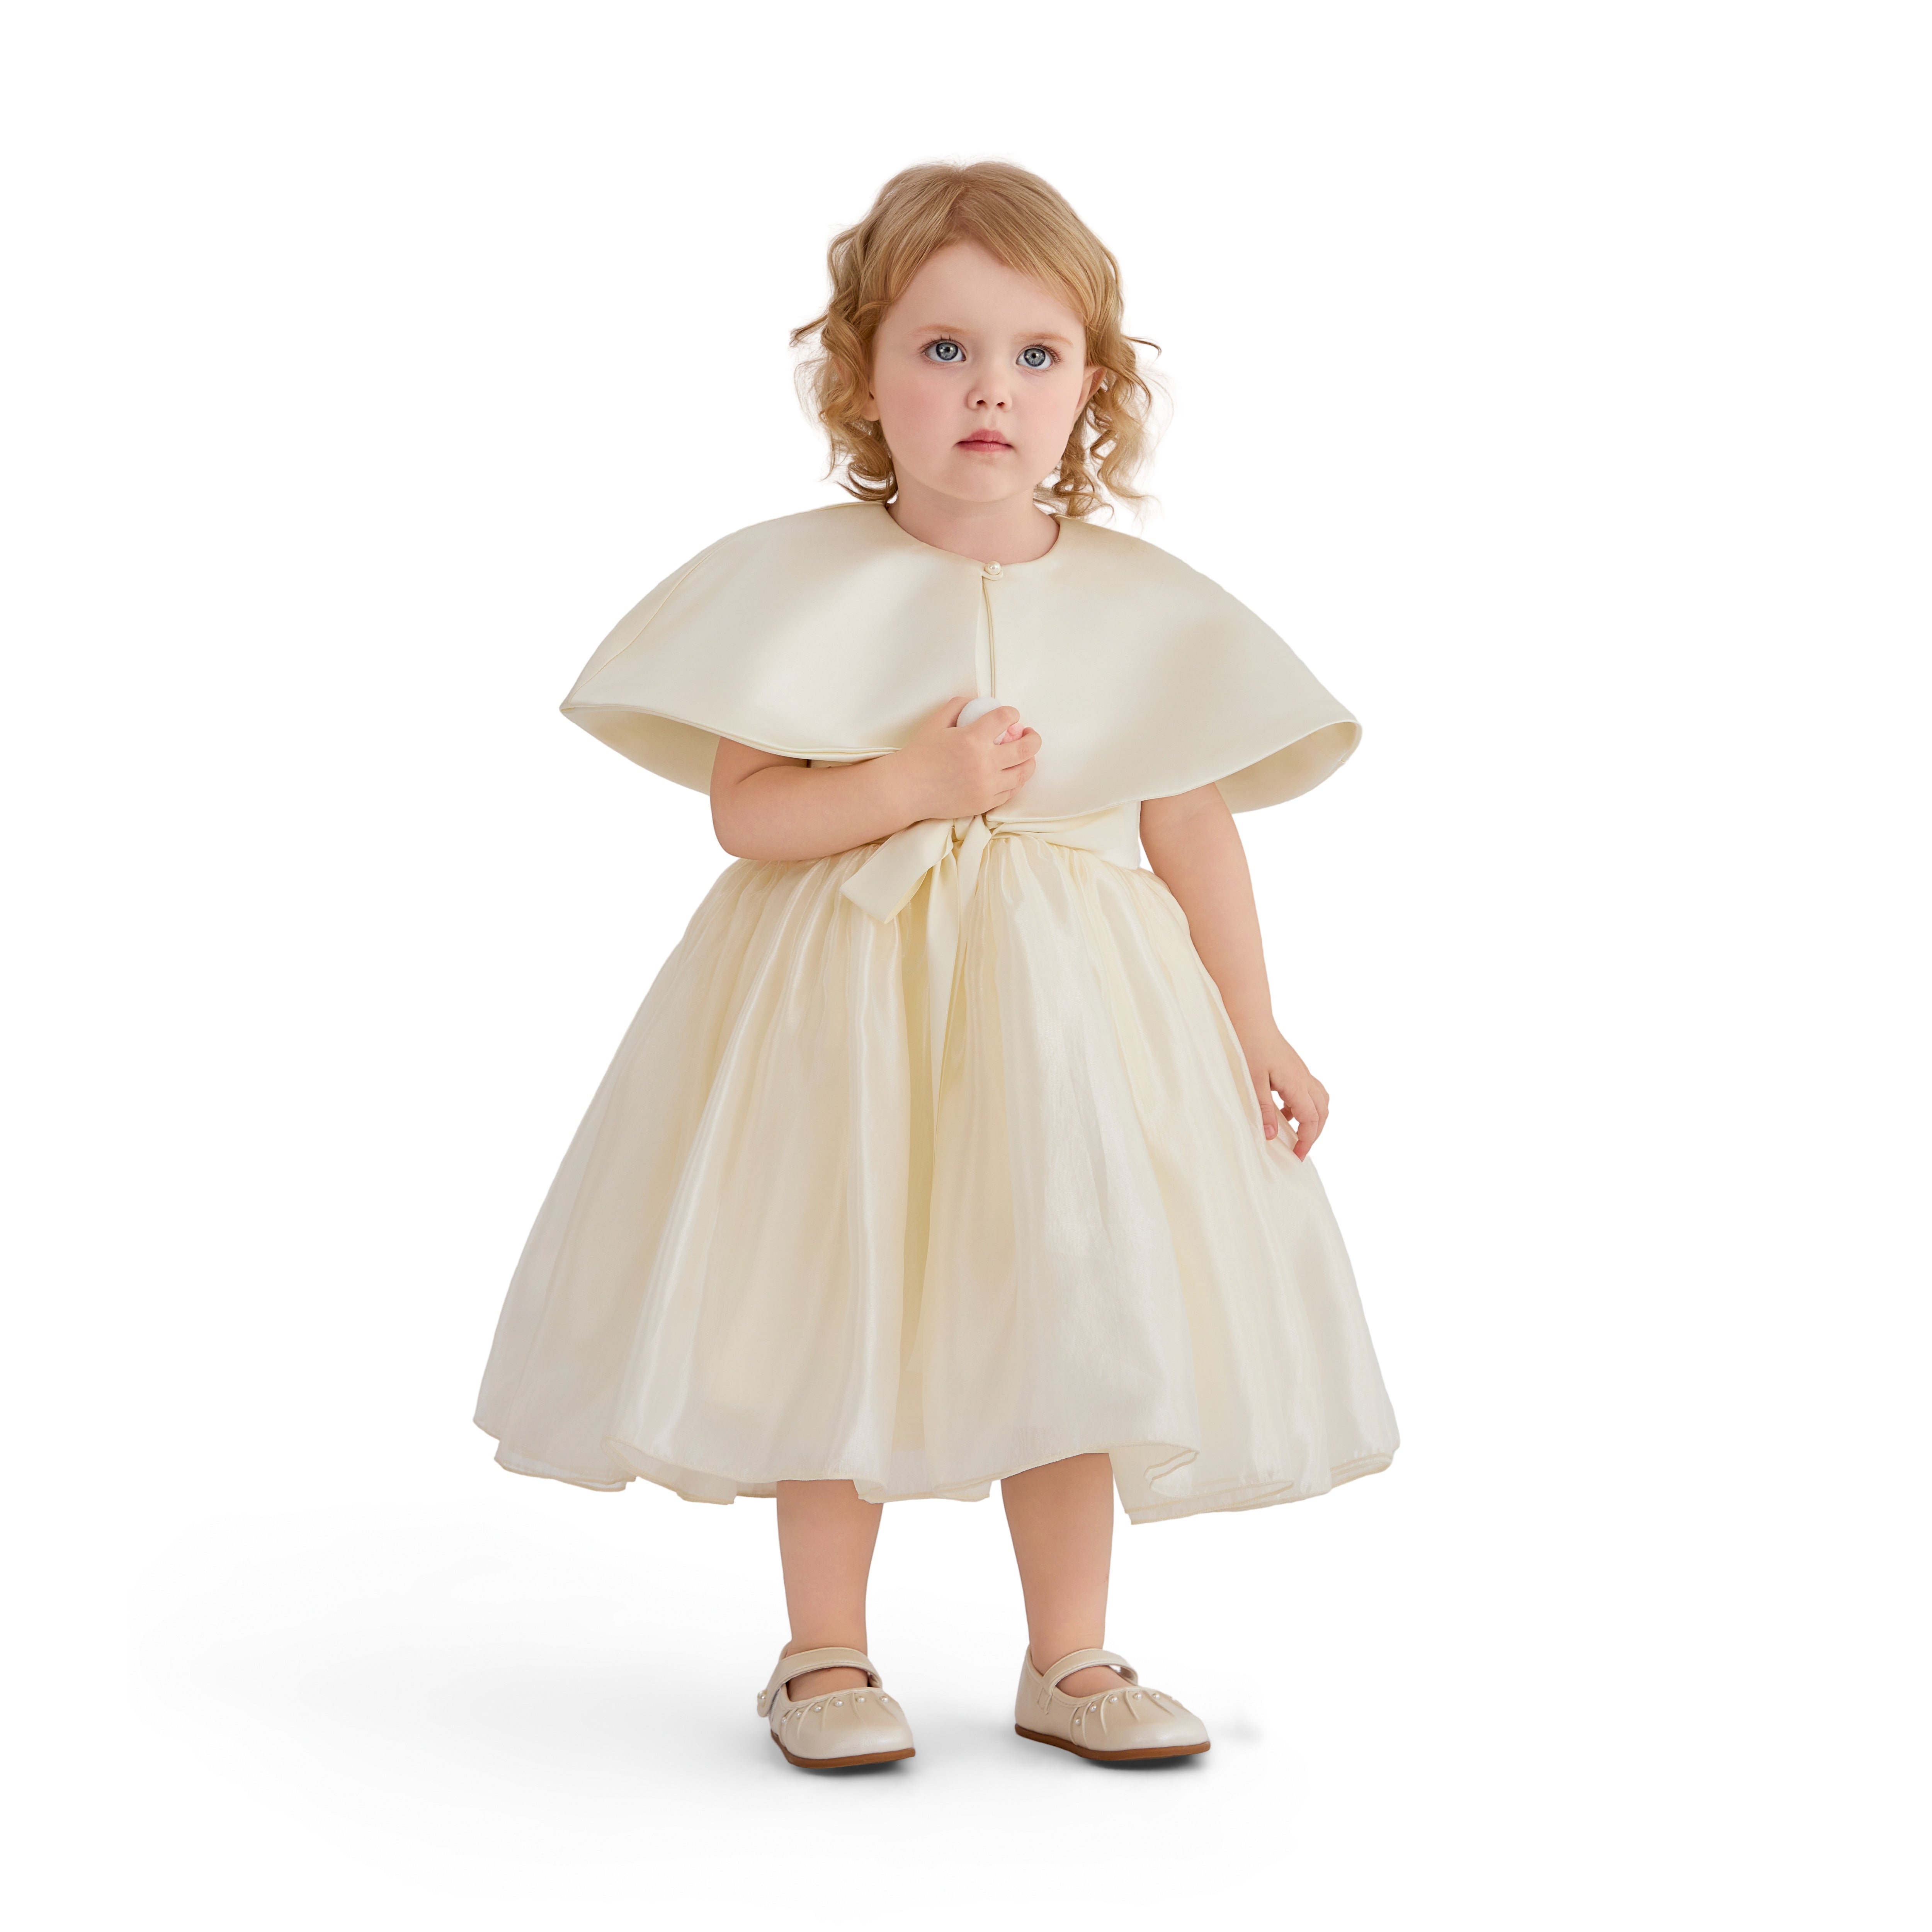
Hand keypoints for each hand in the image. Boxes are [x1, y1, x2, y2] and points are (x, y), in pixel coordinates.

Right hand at [889, 696, 1040, 820]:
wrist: (907, 790)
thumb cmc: (920, 755)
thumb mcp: (936, 722)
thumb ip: (958, 706)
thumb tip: (978, 701)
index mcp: (972, 739)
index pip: (1006, 718)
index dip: (1012, 713)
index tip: (1011, 716)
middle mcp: (985, 763)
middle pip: (1027, 748)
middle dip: (1033, 737)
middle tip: (1029, 734)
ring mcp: (987, 786)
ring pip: (1024, 772)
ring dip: (1028, 760)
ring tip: (1024, 755)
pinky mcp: (985, 802)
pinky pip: (1011, 791)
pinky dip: (1016, 780)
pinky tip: (1012, 773)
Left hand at [1243, 1026, 1328, 1158]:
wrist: (1250, 1019)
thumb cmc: (1249, 1046)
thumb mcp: (1253, 1082)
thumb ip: (1263, 1109)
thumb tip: (1271, 1137)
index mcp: (1297, 1083)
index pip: (1312, 1119)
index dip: (1307, 1140)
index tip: (1297, 1156)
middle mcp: (1304, 1078)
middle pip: (1322, 1112)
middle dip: (1315, 1134)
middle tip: (1299, 1150)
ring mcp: (1301, 1073)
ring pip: (1320, 1101)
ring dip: (1313, 1120)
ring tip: (1296, 1135)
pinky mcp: (1295, 1069)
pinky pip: (1309, 1092)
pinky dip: (1303, 1107)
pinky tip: (1284, 1113)